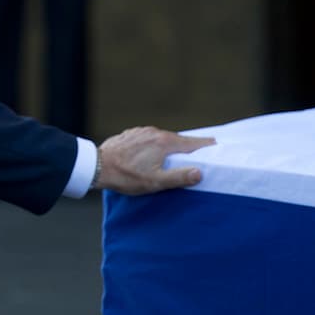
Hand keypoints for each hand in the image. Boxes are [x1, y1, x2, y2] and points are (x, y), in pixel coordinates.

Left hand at [96, 126, 212, 194]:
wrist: (97, 166)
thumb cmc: (126, 176)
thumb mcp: (155, 182)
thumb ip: (179, 177)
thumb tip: (199, 172)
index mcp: (164, 143)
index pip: (191, 143)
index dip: (205, 145)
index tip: (216, 144)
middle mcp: (154, 132)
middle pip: (177, 139)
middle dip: (188, 146)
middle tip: (198, 153)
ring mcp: (141, 132)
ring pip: (162, 138)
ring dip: (169, 146)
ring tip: (175, 156)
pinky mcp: (131, 134)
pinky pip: (148, 138)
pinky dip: (155, 145)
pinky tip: (152, 154)